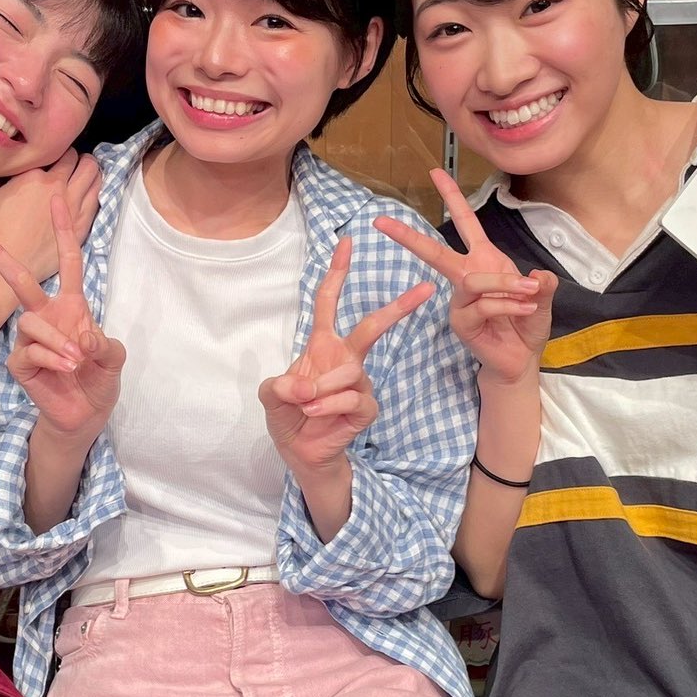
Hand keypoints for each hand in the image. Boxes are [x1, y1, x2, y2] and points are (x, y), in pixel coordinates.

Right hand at [0, 148, 100, 290]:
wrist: (8, 261)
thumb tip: (0, 176)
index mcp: (36, 175)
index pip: (61, 153)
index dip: (61, 153)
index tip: (58, 158)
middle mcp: (59, 187)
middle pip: (84, 163)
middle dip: (82, 160)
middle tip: (77, 163)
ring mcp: (74, 207)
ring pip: (95, 180)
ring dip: (93, 174)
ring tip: (87, 174)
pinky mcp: (82, 226)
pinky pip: (96, 202)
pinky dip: (94, 194)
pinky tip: (89, 195)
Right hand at [0, 196, 125, 436]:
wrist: (85, 415)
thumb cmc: (98, 378)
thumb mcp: (114, 359)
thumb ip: (105, 345)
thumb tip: (83, 336)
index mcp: (71, 306)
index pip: (68, 262)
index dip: (63, 232)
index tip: (56, 200)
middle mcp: (46, 316)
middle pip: (20, 280)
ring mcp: (30, 339)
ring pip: (30, 322)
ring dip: (56, 340)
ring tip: (77, 361)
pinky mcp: (20, 363)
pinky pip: (28, 351)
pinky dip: (51, 357)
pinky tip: (65, 369)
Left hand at [260, 237, 433, 474]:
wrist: (300, 452)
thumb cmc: (289, 416)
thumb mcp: (271, 396)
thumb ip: (280, 386)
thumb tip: (304, 387)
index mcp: (322, 346)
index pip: (328, 303)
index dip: (336, 274)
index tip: (346, 243)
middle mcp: (344, 359)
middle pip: (371, 327)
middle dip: (397, 307)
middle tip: (425, 289)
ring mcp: (358, 383)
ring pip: (349, 372)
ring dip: (322, 388)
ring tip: (304, 404)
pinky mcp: (365, 408)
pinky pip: (352, 398)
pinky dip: (329, 405)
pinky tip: (315, 413)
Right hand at [376, 171, 555, 386]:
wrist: (521, 359)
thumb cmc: (525, 324)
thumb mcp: (540, 297)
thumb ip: (542, 284)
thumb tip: (538, 277)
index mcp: (484, 260)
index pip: (465, 223)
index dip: (452, 197)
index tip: (435, 172)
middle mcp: (467, 277)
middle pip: (436, 252)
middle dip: (410, 237)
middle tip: (382, 221)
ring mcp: (460, 301)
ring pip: (473, 280)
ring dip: (503, 283)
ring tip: (529, 292)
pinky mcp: (461, 323)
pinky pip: (484, 305)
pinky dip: (508, 305)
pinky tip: (524, 310)